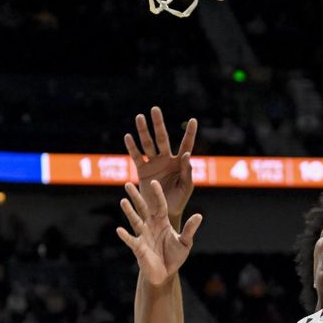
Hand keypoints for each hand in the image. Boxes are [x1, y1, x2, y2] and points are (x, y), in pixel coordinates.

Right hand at [117, 181, 202, 286]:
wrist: (166, 274)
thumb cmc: (175, 256)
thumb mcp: (185, 243)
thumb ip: (190, 229)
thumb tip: (199, 216)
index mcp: (162, 222)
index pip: (160, 205)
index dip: (157, 194)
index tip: (153, 182)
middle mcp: (151, 226)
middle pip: (143, 208)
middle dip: (136, 197)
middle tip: (127, 184)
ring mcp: (143, 236)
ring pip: (135, 221)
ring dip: (129, 211)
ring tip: (123, 201)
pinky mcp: (138, 248)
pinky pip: (131, 240)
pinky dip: (125, 236)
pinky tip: (119, 230)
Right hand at [124, 107, 197, 226]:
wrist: (163, 213)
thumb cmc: (179, 200)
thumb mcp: (186, 186)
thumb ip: (187, 171)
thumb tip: (187, 155)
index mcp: (180, 163)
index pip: (186, 144)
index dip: (190, 133)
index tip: (193, 120)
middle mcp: (166, 159)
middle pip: (162, 138)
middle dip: (158, 124)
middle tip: (154, 109)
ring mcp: (154, 164)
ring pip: (147, 144)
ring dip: (143, 131)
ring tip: (139, 117)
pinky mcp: (143, 171)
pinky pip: (136, 157)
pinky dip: (132, 148)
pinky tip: (128, 136)